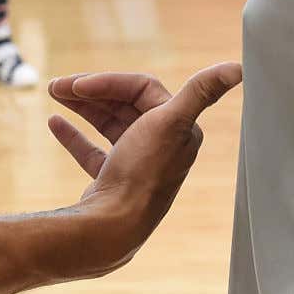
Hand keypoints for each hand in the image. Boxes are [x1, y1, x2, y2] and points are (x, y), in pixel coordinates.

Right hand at [45, 62, 240, 275]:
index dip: (109, 82)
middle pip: (122, 104)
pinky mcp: (114, 180)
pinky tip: (55, 122)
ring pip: (107, 123)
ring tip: (54, 93)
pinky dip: (74, 134)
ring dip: (80, 106)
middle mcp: (161, 145)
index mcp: (178, 129)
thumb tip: (240, 67)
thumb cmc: (144, 173)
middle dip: (90, 91)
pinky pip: (92, 150)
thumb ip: (202, 91)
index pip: (140, 89)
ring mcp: (136, 163)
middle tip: (57, 86)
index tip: (78, 85)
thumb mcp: (172, 123)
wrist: (114, 226)